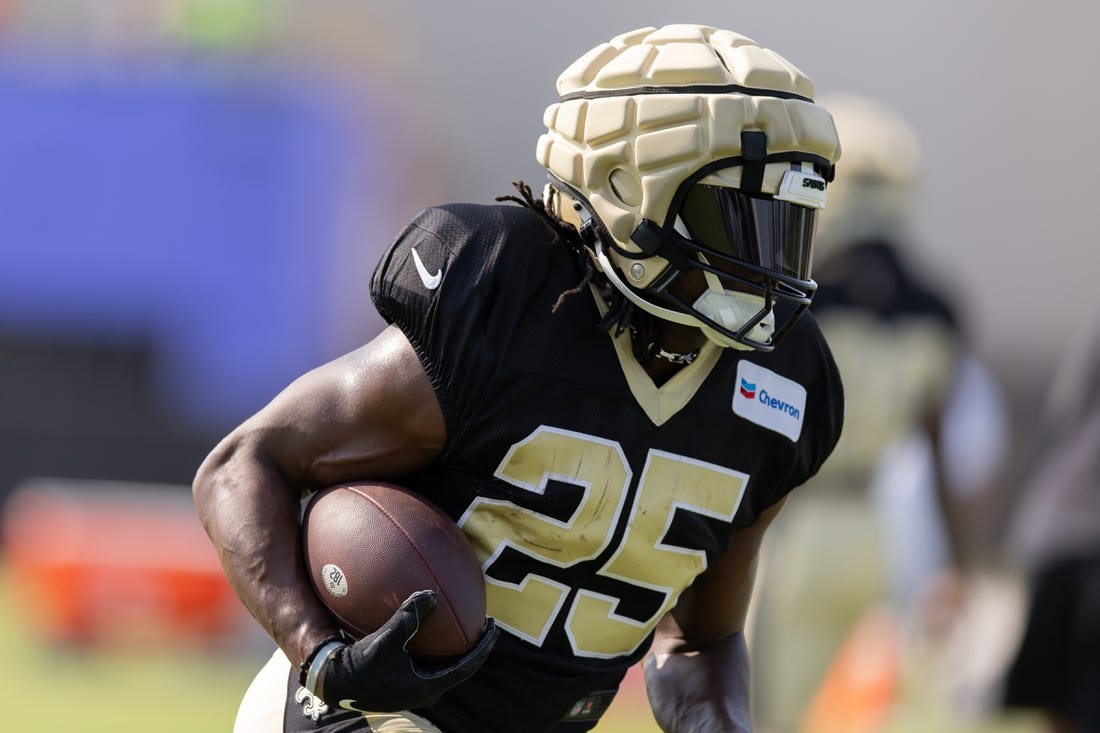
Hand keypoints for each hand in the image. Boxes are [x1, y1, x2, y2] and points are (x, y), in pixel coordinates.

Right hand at [316, 590, 498, 712]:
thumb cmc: (360, 664)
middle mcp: (425, 692)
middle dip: (474, 646)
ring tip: (463, 626)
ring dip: (455, 648)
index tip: (494, 629)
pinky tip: (430, 629)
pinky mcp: (403, 683)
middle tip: (484, 625)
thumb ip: (409, 618)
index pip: (467, 666)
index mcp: (428, 687)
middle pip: (459, 667)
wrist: (334, 682)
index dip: (483, 647)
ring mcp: (414, 689)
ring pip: (444, 667)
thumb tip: (430, 595)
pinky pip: (428, 664)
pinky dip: (436, 647)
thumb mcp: (386, 639)